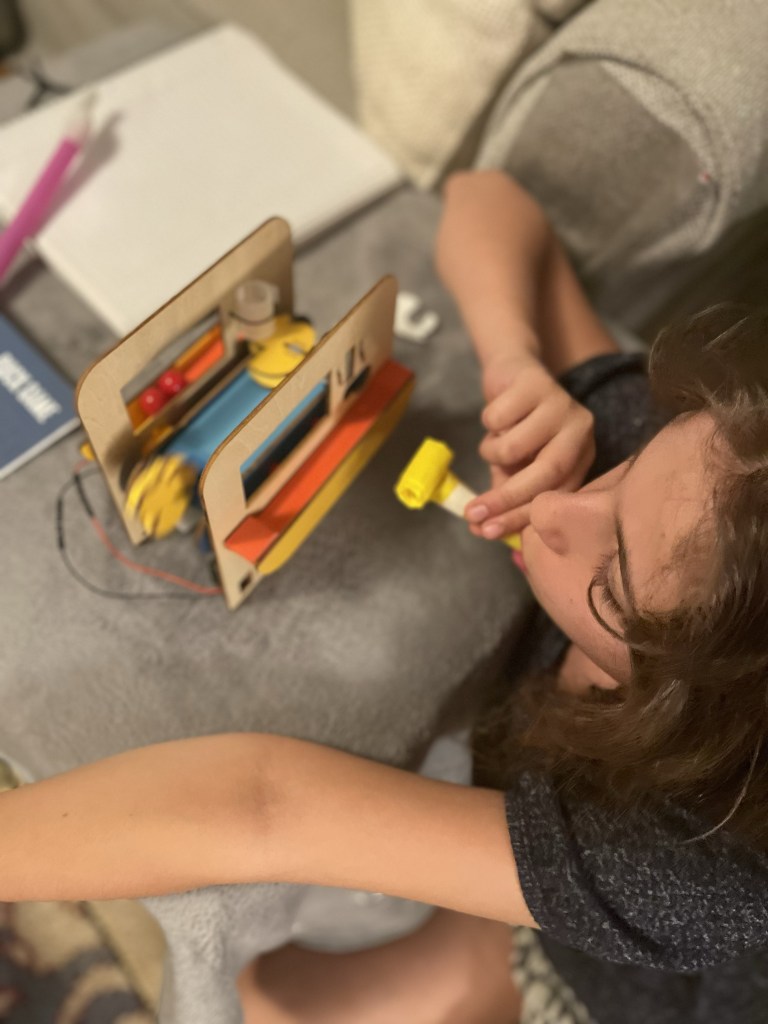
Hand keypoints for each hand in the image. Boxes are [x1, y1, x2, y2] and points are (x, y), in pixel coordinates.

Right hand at [465, 353, 594, 538]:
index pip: (556, 495)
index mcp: (581, 456)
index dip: (520, 517)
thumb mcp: (514, 466)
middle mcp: (580, 431)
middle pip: (545, 474)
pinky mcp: (537, 383)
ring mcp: (561, 404)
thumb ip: (503, 494)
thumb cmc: (516, 427)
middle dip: (506, 498)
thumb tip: (479, 530)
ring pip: (513, 447)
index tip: (487, 532)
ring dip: (490, 450)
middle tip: (472, 514)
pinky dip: (487, 421)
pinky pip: (497, 418)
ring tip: (493, 439)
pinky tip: (497, 412)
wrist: (511, 373)